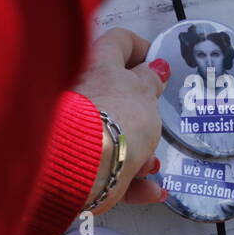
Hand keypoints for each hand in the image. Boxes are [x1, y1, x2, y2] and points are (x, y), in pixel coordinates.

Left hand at [75, 28, 168, 212]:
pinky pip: (108, 170)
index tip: (156, 64)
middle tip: (157, 122)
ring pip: (113, 136)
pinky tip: (151, 191)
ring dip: (139, 153)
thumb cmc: (114, 121)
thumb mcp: (145, 94)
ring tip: (152, 165)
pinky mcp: (76, 163)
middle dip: (142, 115)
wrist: (83, 167)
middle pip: (115, 96)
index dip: (140, 50)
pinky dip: (131, 181)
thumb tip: (155, 67)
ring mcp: (76, 130)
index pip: (118, 42)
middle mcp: (81, 94)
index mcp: (96, 65)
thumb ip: (150, 81)